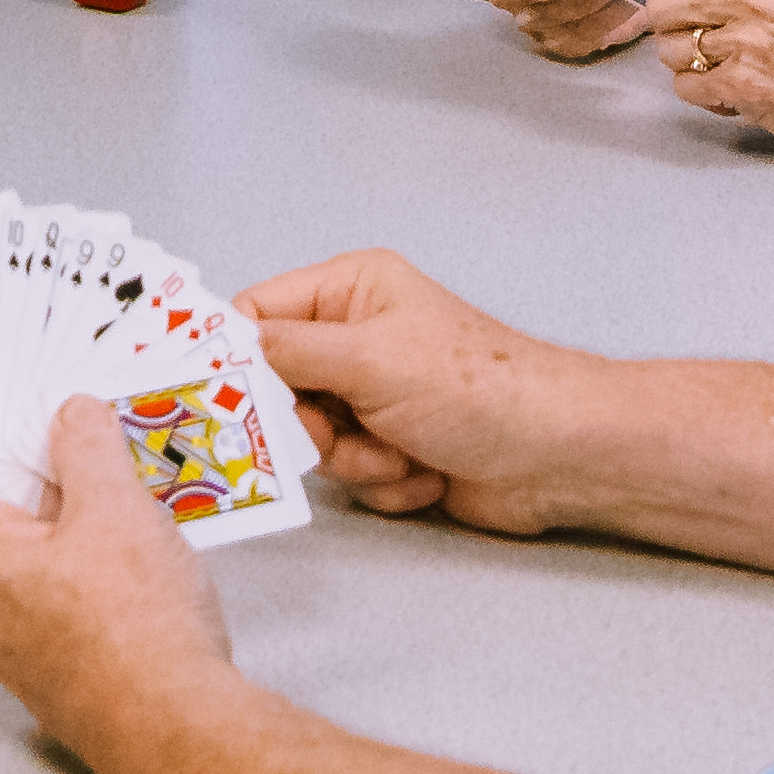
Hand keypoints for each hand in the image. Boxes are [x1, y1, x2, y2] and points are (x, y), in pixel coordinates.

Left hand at [0, 404, 228, 738]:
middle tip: (76, 393)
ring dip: (75, 493)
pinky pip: (64, 576)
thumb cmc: (138, 631)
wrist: (185, 735)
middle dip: (40, 446)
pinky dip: (92, 539)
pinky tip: (136, 513)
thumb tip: (71, 414)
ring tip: (117, 445)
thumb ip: (84, 446)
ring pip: (37, 537)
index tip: (13, 366)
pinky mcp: (62, 655)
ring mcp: (18, 635)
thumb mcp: (113, 509)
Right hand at [241, 248, 571, 532]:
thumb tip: (227, 346)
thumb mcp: (369, 357)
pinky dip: (386, 482)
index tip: (218, 395)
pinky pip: (353, 474)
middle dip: (312, 425)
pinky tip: (426, 473)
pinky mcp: (396, 449)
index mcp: (352, 291)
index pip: (260, 313)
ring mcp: (378, 398)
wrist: (555, 457)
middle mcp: (359, 339)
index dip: (236, 356)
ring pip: (316, 441)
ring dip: (356, 460)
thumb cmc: (474, 388)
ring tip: (403, 453)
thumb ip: (288, 351)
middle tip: (336, 433)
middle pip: (281, 388)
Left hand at [641, 0, 773, 163]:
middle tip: (698, 42)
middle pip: (660, 3)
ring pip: (668, 48)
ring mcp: (746, 41)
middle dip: (672, 28)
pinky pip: (686, 86)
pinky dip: (703, 95)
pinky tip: (732, 94)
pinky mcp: (744, 84)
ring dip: (689, 65)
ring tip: (724, 70)